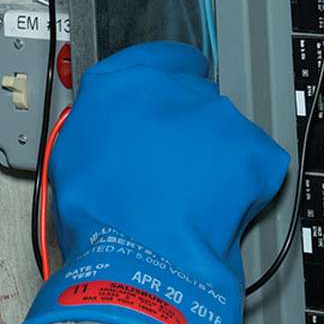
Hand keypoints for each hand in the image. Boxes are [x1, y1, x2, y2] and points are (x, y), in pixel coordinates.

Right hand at [0, 43, 288, 323]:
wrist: (139, 265)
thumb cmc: (100, 220)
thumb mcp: (70, 155)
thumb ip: (96, 119)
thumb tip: (106, 119)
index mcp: (121, 82)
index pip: (154, 58)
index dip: (161, 86)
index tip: (165, 104)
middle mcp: (171, 85)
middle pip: (190, 93)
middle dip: (185, 123)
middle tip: (171, 163)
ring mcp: (214, 113)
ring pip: (220, 125)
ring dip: (212, 151)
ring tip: (192, 192)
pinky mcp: (250, 145)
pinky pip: (252, 157)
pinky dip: (243, 178)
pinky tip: (216, 203)